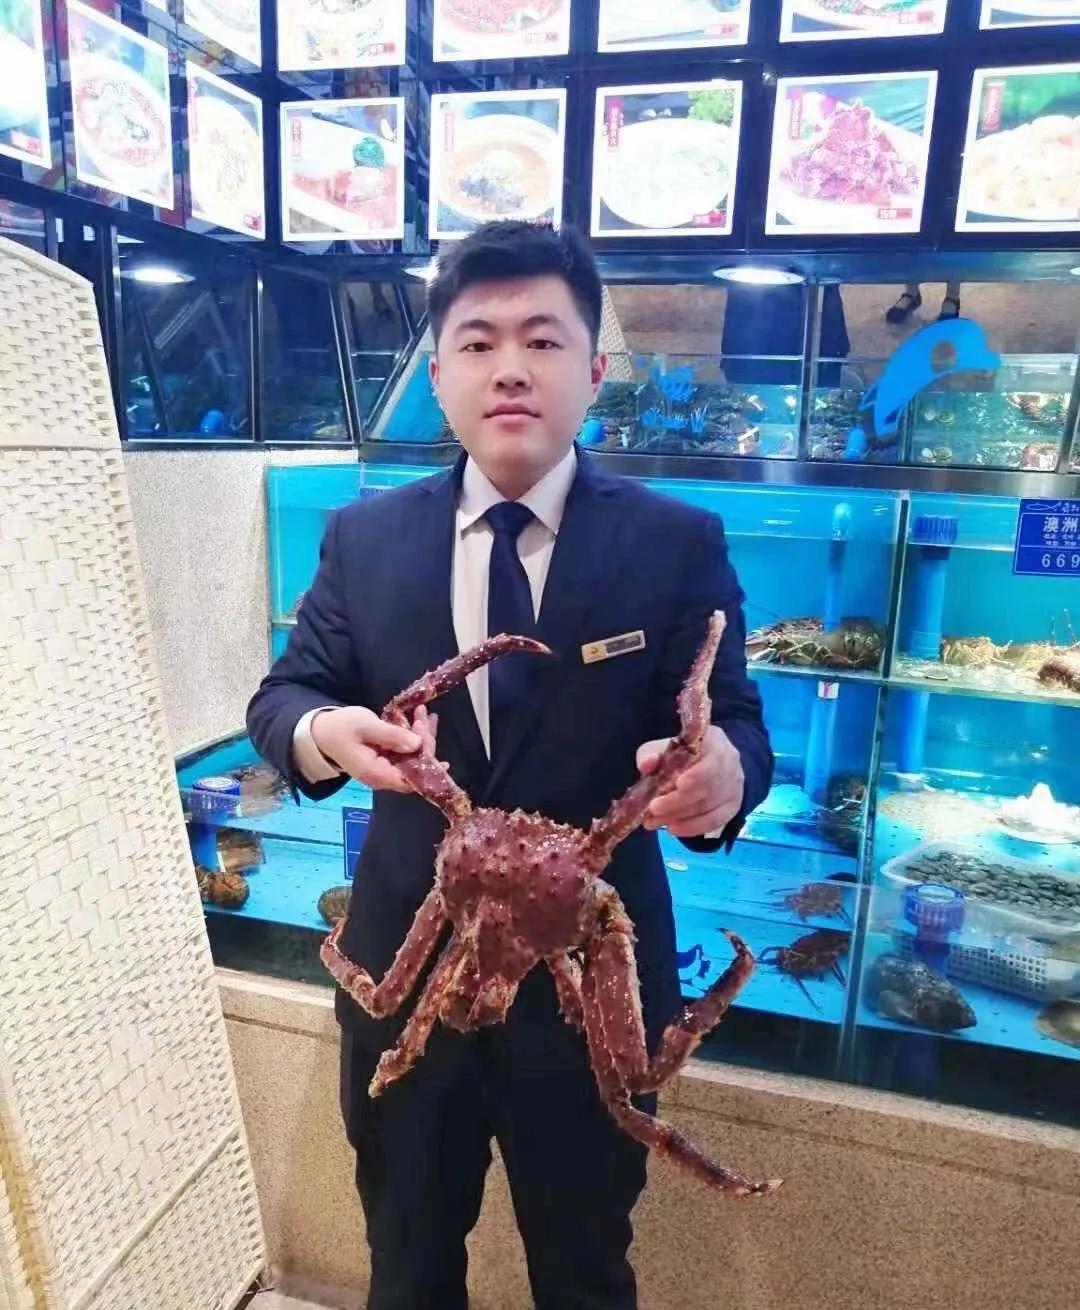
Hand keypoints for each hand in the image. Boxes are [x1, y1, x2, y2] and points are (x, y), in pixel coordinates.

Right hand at [311, 705, 438, 792]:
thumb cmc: (340, 728)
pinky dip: (413, 736)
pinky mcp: (385, 760)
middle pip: (415, 767)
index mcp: (377, 773)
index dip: (425, 759)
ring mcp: (385, 769)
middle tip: (424, 715)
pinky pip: (405, 752)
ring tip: (424, 713)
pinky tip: (420, 720)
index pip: (411, 776)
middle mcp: (384, 777)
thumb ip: (391, 736)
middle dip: (424, 741)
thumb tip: (418, 744)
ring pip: (412, 757)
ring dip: (421, 736)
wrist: (320, 732)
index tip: (424, 733)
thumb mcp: (366, 726)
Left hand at [636, 725, 743, 838]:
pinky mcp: (732, 806)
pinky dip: (693, 827)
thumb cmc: (681, 754)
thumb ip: (651, 753)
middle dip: (678, 801)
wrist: (705, 764)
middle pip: (708, 787)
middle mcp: (730, 762)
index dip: (697, 775)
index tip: (677, 785)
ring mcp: (734, 786)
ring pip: (709, 806)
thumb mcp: (663, 747)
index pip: (711, 759)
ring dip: (680, 816)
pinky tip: (673, 828)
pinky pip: (715, 821)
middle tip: (653, 809)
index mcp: (714, 741)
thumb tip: (646, 764)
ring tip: (654, 821)